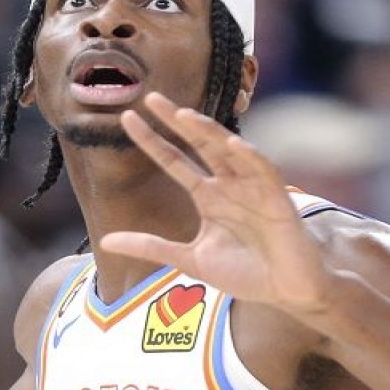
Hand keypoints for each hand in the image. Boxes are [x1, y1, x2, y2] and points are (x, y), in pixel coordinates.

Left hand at [100, 93, 335, 315]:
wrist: (285, 292)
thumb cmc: (245, 273)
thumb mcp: (189, 260)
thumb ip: (150, 247)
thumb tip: (103, 242)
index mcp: (208, 196)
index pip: (174, 161)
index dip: (152, 141)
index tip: (127, 119)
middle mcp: (229, 185)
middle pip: (199, 144)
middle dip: (176, 121)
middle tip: (151, 98)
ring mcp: (253, 188)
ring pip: (228, 150)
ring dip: (208, 132)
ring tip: (184, 115)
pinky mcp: (278, 199)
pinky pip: (263, 171)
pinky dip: (249, 158)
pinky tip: (232, 145)